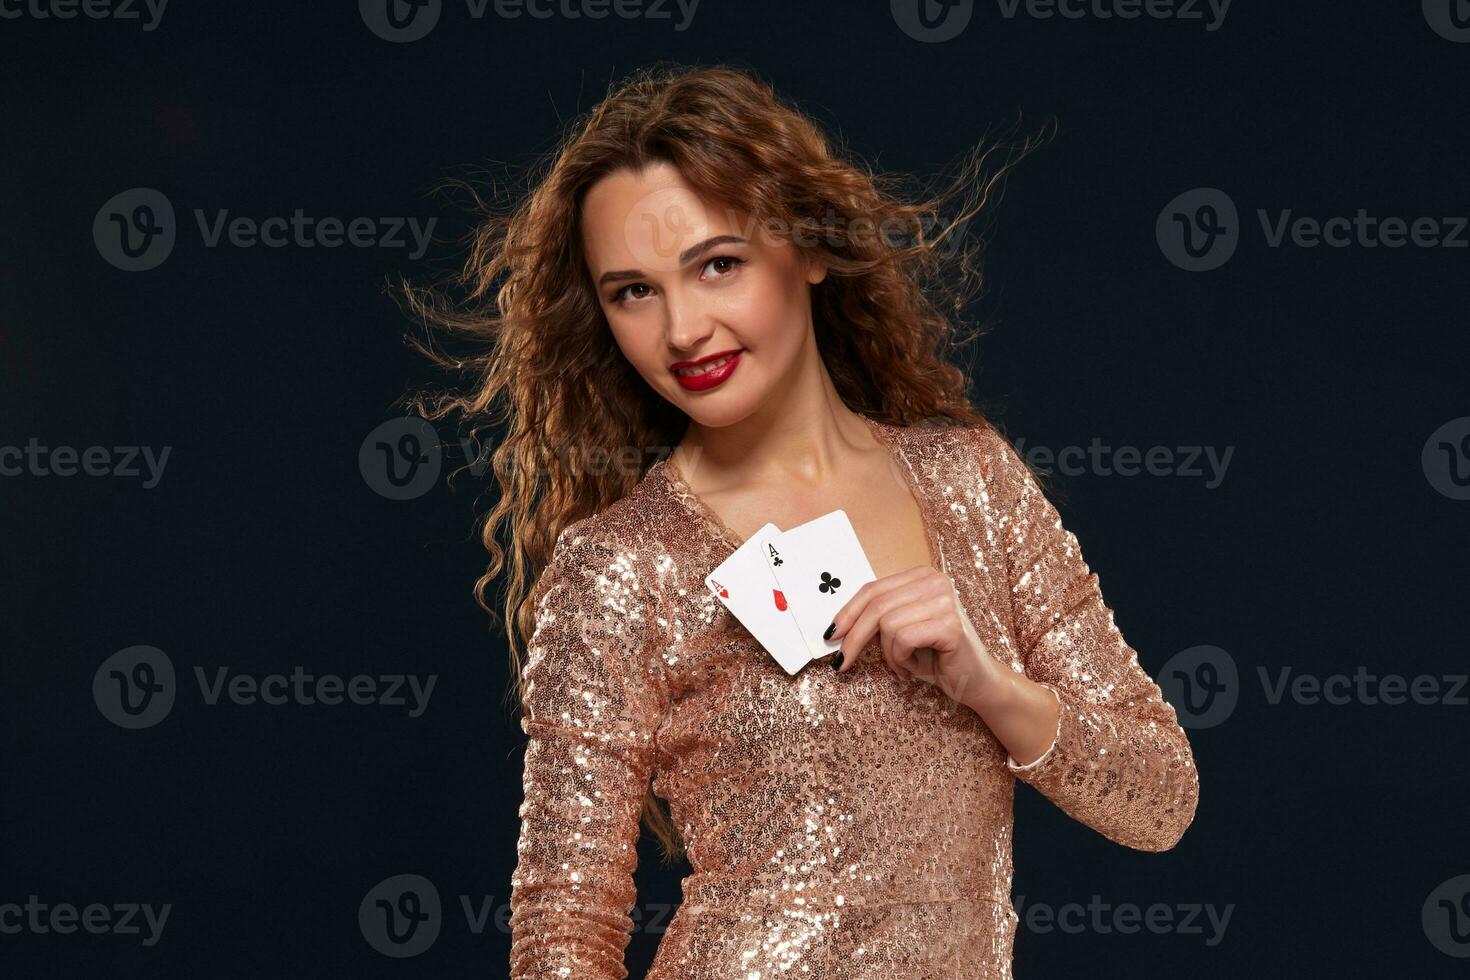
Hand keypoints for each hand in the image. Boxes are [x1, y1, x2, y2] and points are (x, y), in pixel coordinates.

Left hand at [826, 565, 1009, 709]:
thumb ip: (878, 619)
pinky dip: (901, 660)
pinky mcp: (950, 624)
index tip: (831, 634)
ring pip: (887, 625)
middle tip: (842, 663)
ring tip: (904, 666)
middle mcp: (936, 581)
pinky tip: (915, 668)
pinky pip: (903, 640)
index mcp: (922, 576)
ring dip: (888, 655)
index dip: (847, 612)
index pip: (873, 589)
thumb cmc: (936, 658)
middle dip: (854, 638)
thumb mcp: (900, 632)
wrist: (976, 682)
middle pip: (876, 606)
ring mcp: (945, 600)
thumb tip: (836, 627)